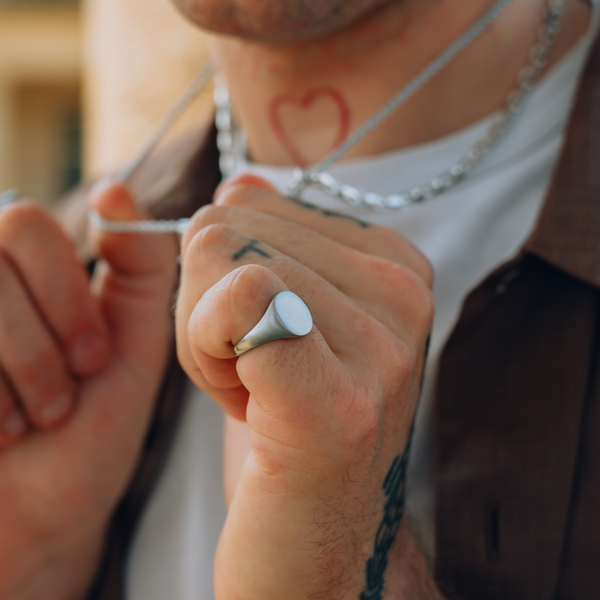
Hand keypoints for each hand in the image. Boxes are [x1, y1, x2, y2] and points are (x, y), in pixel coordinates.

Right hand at [0, 183, 177, 599]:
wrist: (42, 519)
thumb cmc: (89, 430)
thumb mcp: (134, 344)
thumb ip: (139, 268)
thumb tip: (116, 189)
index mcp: (21, 274)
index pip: (24, 224)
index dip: (65, 295)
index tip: (95, 359)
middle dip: (41, 336)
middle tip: (63, 398)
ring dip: (15, 369)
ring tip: (33, 420)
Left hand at [176, 176, 435, 599]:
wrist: (311, 548)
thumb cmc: (283, 425)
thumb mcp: (276, 315)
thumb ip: (262, 238)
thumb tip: (240, 180)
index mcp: (396, 265)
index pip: (254, 202)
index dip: (226, 273)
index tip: (261, 338)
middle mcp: (404, 297)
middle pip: (230, 228)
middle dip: (208, 307)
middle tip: (253, 376)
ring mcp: (382, 350)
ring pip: (222, 267)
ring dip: (204, 341)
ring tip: (255, 397)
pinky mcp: (339, 407)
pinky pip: (242, 304)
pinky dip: (205, 350)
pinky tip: (244, 404)